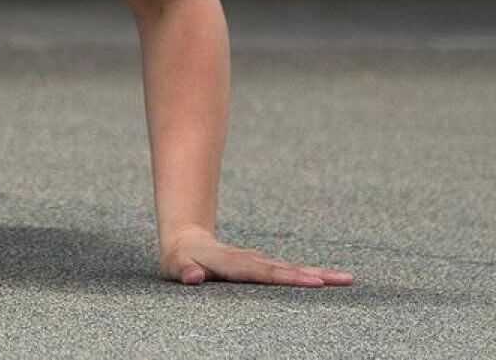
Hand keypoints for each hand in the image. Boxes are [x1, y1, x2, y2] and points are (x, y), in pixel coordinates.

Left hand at [160, 226, 352, 286]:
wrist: (186, 240)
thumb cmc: (180, 259)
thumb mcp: (175, 266)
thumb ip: (184, 272)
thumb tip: (193, 277)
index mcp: (233, 263)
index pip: (263, 273)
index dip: (287, 277)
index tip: (313, 281)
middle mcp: (251, 261)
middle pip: (286, 269)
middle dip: (315, 275)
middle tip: (344, 279)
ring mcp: (259, 262)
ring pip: (292, 268)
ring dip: (319, 273)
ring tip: (347, 278)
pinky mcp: (263, 266)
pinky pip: (289, 271)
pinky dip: (311, 274)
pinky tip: (330, 279)